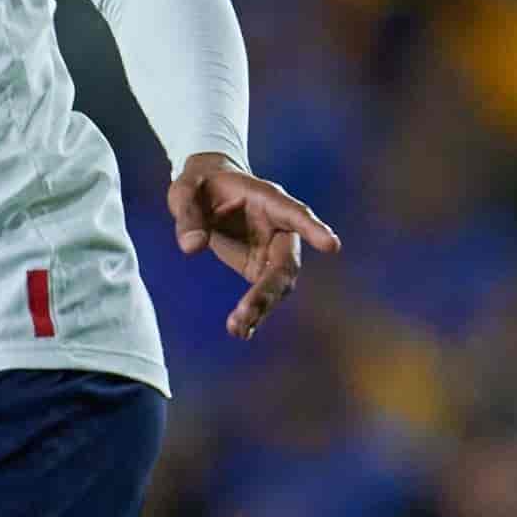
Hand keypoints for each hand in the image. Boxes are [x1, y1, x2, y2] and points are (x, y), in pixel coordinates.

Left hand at [165, 153, 342, 340]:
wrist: (204, 190)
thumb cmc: (198, 185)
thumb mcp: (184, 191)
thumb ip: (187, 215)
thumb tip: (192, 248)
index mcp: (268, 199)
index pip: (296, 213)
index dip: (314, 228)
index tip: (332, 246)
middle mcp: (278, 227)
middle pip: (286, 261)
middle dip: (270, 289)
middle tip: (246, 312)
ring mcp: (271, 250)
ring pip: (278, 283)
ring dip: (261, 307)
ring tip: (236, 328)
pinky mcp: (259, 266)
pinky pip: (264, 292)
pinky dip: (254, 312)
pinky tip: (240, 331)